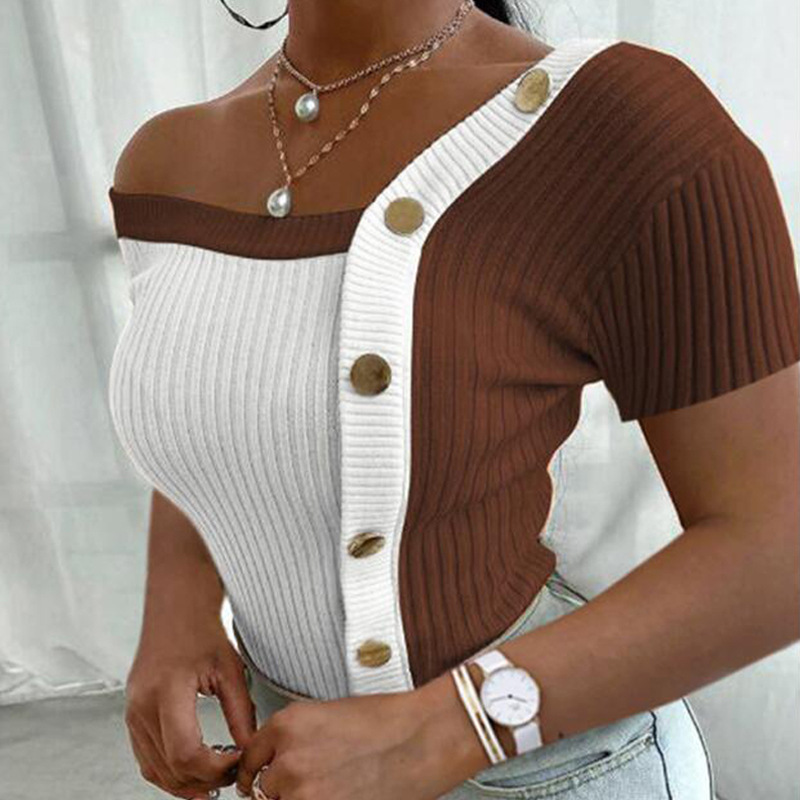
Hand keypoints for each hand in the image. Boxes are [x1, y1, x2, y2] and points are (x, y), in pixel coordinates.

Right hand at [124, 616, 256, 798]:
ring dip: (187, 784)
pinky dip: (170, 773)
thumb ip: (240, 713)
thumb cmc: (203, 632)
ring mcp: (132, 713)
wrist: (176, 610)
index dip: (215, 768)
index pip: (186, 752)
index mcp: (167, 689)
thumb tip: (251, 751)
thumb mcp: (231, 669)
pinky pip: (147, 759)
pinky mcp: (132, 717)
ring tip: (217, 780)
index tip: (239, 762)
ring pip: (156, 770)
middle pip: (171, 767)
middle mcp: (142, 705)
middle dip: (205, 780)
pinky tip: (194, 774)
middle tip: (234, 774)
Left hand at [235, 672, 490, 799]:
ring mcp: (304, 792)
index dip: (255, 772)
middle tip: (312, 784)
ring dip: (299, 799)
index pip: (250, 759)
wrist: (423, 738)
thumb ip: (297, 738)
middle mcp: (290, 759)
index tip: (257, 780)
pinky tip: (343, 793)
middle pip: (265, 789)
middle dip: (283, 790)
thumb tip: (281, 760)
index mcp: (288, 725)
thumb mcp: (329, 716)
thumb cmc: (389, 723)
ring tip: (334, 787)